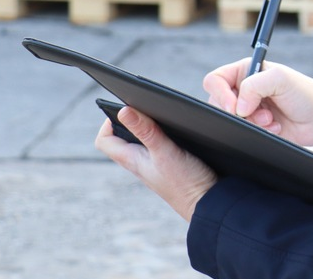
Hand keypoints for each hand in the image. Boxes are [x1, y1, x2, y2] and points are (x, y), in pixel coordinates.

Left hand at [95, 106, 216, 221]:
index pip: (104, 141)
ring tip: (159, 118)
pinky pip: (156, 149)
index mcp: (132, 160)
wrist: (208, 204)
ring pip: (140, 144)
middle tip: (144, 109)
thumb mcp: (165, 151)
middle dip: (129, 121)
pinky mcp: (169, 168)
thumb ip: (146, 131)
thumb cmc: (186, 183)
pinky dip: (161, 137)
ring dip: (146, 129)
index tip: (125, 110)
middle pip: (121, 140)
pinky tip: (176, 134)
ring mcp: (153, 167)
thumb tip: (124, 111)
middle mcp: (139, 164)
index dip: (108, 122)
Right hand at [203, 59, 312, 147]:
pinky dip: (259, 132)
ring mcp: (248, 110)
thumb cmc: (305, 93)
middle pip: (219, 104)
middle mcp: (243, 90)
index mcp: (245, 72)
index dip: (220, 94)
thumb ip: (254, 86)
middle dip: (240, 113)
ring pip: (230, 121)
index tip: (234, 106)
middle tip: (262, 113)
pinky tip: (275, 127)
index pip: (215, 80)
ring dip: (252, 123)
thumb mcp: (280, 79)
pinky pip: (243, 134)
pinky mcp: (254, 128)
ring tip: (271, 119)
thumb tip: (237, 108)